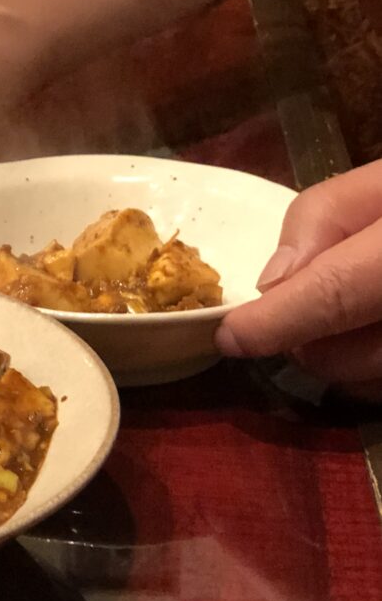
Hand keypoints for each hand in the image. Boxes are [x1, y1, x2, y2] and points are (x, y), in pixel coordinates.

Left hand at [216, 159, 381, 400]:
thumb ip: (325, 216)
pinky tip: (379, 331)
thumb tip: (274, 283)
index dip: (275, 321)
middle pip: (342, 356)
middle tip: (317, 300)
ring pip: (366, 385)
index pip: (338, 293)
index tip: (233, 335)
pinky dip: (374, 371)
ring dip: (344, 359)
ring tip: (365, 310)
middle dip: (307, 338)